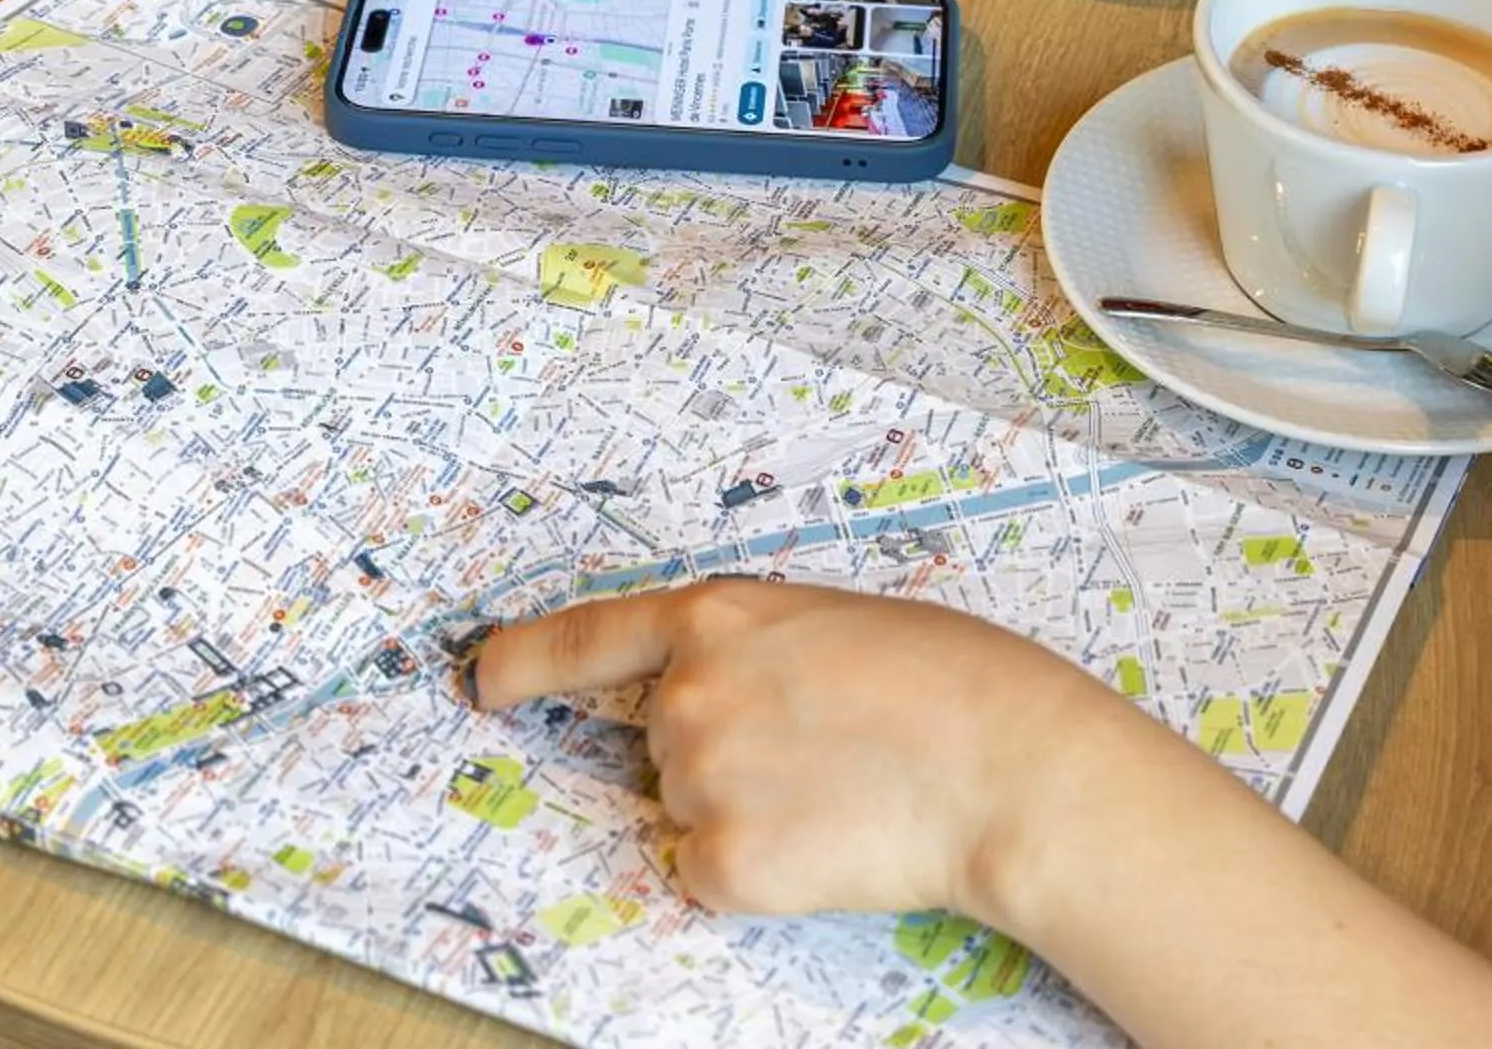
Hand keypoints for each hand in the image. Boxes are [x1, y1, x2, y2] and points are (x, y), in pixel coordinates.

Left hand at [473, 578, 1153, 919]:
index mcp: (715, 616)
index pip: (586, 639)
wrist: (1008, 769)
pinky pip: (713, 874)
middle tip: (823, 749)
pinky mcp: (721, 866)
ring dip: (748, 811)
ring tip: (843, 791)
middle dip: (722, 750)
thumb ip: (750, 649)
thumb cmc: (952, 681)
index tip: (482, 681)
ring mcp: (696, 783)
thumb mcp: (832, 623)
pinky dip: (764, 873)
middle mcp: (685, 696)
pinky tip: (833, 842)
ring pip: (691, 810)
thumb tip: (710, 695)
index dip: (524, 662)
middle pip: (660, 742)